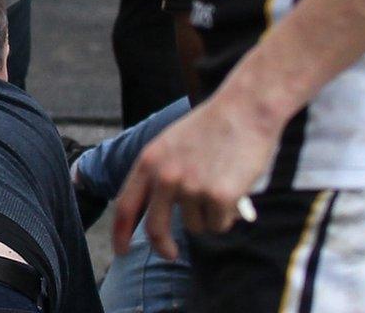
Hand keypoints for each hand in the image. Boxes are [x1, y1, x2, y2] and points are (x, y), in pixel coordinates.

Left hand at [112, 91, 278, 259]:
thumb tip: (154, 213)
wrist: (245, 109)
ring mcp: (191, 186)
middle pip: (155, 229)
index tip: (120, 252)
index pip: (125, 206)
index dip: (119, 233)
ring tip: (221, 186)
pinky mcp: (218, 196)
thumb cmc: (212, 127)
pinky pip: (219, 224)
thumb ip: (159, 174)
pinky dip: (228, 216)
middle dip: (162, 247)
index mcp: (148, 161)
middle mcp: (165, 176)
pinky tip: (235, 190)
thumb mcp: (170, 144)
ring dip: (208, 217)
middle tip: (170, 255)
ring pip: (195, 226)